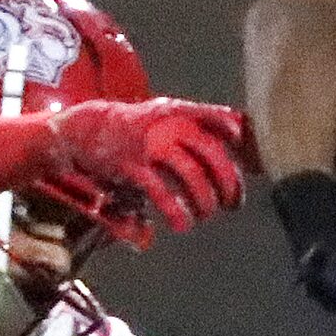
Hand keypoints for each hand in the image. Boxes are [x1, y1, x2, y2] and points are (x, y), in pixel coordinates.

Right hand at [45, 99, 248, 240]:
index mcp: (180, 111)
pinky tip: (181, 223)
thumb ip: (197, 129)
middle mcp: (168, 124)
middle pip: (211, 153)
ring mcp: (150, 145)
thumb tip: (239, 150)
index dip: (237, 135)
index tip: (248, 156)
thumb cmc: (136, 129)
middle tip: (233, 203)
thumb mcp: (166, 117)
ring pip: (191, 175)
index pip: (218, 117)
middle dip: (228, 182)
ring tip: (205, 215)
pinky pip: (161, 193)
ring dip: (205, 201)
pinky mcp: (133, 166)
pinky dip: (176, 212)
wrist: (88, 128)